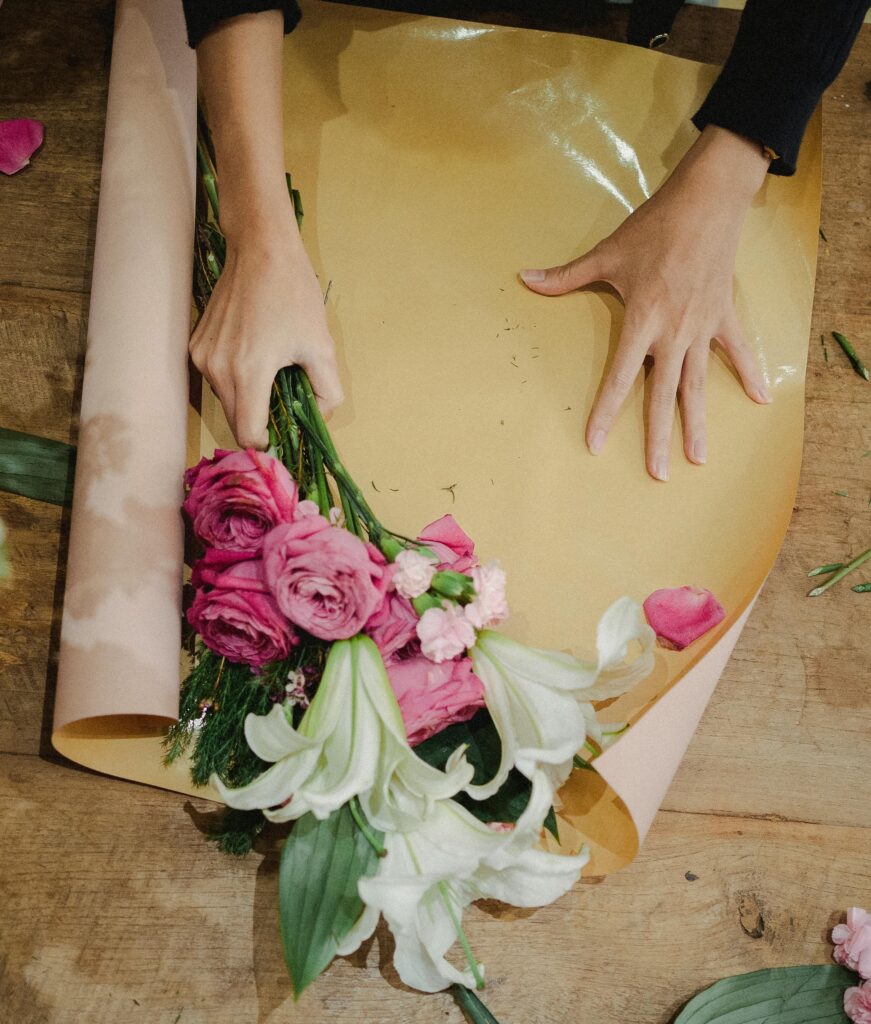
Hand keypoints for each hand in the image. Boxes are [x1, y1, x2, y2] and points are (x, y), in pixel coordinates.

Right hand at [189, 226, 342, 449]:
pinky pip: (216, 379)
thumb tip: (322, 415)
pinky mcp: (196, 345)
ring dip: (247, 400)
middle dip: (259, 423)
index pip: (248, 434)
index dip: (266, 444)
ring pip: (226, 400)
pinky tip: (254, 358)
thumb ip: (328, 390)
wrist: (260, 250)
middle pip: (236, 421)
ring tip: (271, 376)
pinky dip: (235, 380)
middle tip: (283, 410)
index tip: (282, 439)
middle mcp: (218, 369)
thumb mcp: (322, 345)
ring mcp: (202, 357)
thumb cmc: (293, 294)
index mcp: (249, 372)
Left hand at [520, 125, 772, 480]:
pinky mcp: (724, 316)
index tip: (596, 443)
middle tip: (658, 474)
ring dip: (699, 423)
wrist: (707, 200)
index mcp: (642, 322)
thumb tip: (525, 279)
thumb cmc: (654, 227)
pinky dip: (750, 373)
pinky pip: (737, 352)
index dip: (605, 412)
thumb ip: (566, 276)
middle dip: (659, 437)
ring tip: (699, 458)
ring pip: (698, 385)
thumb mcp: (607, 252)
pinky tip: (760, 401)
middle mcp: (673, 334)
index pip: (619, 378)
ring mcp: (702, 328)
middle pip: (663, 396)